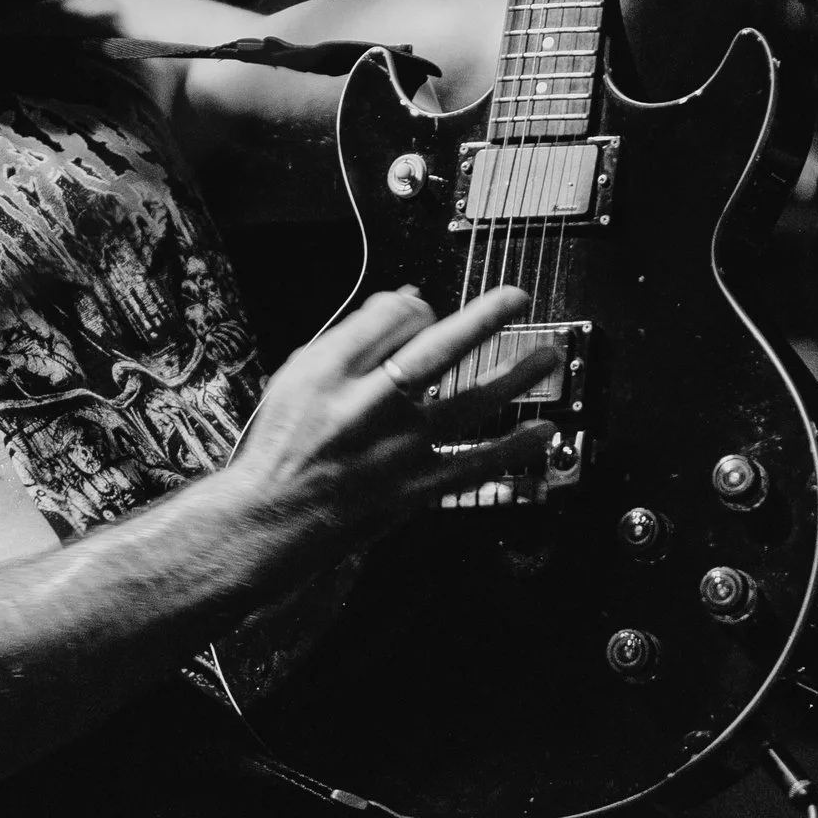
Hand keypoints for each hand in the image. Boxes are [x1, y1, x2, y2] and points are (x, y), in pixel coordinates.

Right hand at [225, 285, 561, 568]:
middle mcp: (365, 408)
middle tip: (518, 297)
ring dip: (514, 378)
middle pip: (434, 351)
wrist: (269, 520)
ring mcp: (395, 451)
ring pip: (468, 406)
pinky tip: (542, 431)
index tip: (427, 311)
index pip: (389, 318)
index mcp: (329, 373)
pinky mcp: (413, 489)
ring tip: (547, 357)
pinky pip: (476, 465)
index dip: (416, 307)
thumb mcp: (298, 377)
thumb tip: (407, 304)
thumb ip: (353, 339)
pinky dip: (514, 449)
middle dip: (482, 320)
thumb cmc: (282, 447)